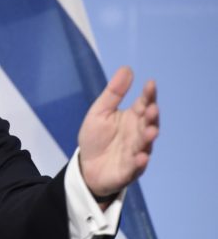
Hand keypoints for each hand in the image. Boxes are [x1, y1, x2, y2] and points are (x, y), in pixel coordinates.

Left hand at [78, 66, 158, 197]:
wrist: (86, 166)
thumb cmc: (95, 137)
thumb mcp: (100, 111)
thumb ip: (114, 93)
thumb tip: (127, 68)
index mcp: (132, 117)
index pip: (143, 103)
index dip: (148, 95)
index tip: (150, 83)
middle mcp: (138, 133)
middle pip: (148, 123)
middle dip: (151, 116)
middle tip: (151, 108)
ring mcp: (135, 152)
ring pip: (145, 144)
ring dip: (148, 138)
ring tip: (150, 131)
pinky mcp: (129, 170)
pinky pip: (136, 166)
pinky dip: (139, 162)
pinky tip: (140, 156)